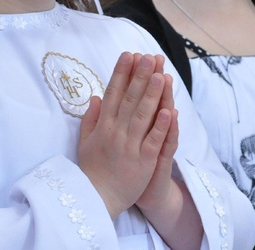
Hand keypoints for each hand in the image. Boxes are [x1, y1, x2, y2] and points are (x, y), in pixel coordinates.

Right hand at [77, 52, 175, 218]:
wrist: (97, 200)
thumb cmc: (93, 170)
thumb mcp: (85, 141)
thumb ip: (91, 118)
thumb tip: (96, 96)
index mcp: (103, 126)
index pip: (113, 93)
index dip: (121, 73)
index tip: (128, 54)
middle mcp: (116, 132)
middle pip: (130, 99)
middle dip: (140, 76)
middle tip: (149, 56)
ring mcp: (130, 146)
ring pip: (143, 116)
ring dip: (152, 94)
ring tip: (161, 74)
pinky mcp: (143, 161)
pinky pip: (153, 141)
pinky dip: (161, 126)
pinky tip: (169, 111)